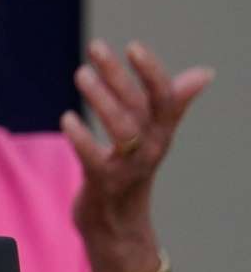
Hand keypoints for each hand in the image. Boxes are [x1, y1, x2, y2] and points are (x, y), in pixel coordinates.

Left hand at [64, 40, 212, 271]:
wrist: (120, 226)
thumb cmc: (133, 171)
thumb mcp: (155, 137)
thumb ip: (173, 103)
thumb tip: (205, 73)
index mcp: (161, 133)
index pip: (165, 98)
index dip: (152, 72)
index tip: (133, 46)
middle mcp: (150, 148)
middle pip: (139, 107)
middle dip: (118, 75)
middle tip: (95, 47)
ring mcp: (129, 167)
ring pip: (123, 130)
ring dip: (101, 100)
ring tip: (81, 73)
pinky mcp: (104, 184)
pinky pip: (95, 159)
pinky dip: (82, 138)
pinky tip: (67, 118)